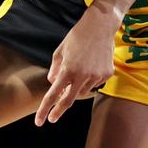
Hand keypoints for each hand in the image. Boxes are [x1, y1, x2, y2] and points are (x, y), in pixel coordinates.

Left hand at [34, 7, 116, 125]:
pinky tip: (90, 65)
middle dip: (58, 111)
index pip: (53, 95)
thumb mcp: (60, 51)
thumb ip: (55, 70)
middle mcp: (83, 75)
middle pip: (68, 100)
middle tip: (52, 118)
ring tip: (78, 69)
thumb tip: (53, 85)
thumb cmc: (77, 36)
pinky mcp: (107, 74)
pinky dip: (89, 80)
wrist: (100, 26)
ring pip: (82, 91)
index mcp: (68, 69)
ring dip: (76, 87)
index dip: (45, 109)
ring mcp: (97, 76)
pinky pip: (94, 83)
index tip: (40, 121)